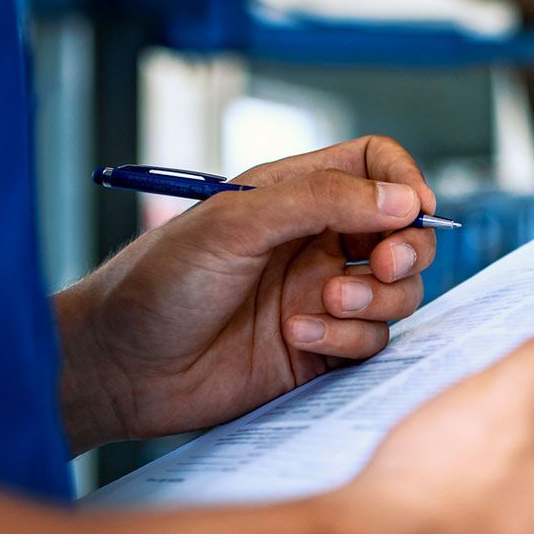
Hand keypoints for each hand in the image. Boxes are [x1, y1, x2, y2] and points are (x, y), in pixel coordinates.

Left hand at [54, 137, 438, 450]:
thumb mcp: (236, 223)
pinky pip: (371, 341)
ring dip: (376, 299)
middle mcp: (316, 243)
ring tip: (325, 305)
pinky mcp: (321, 349)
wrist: (120, 367)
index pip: (374, 167)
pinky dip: (347, 338)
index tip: (414, 209)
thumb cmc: (157, 282)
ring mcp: (321, 297)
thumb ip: (323, 202)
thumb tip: (403, 199)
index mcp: (295, 195)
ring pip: (397, 292)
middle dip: (408, 249)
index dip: (404, 182)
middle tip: (386, 264)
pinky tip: (295, 336)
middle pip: (403, 233)